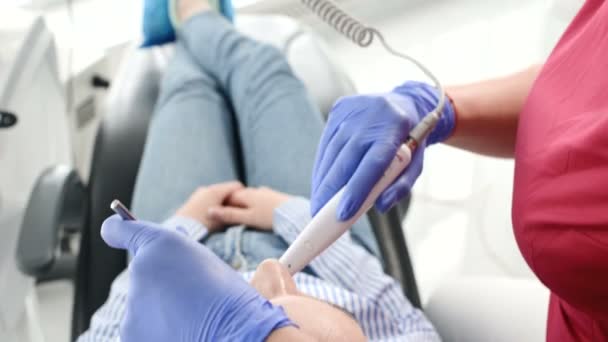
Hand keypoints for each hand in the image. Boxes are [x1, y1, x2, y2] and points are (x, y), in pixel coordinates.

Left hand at [101, 215, 293, 341]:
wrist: (233, 331)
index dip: (116, 230)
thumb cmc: (225, 295)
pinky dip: (158, 330)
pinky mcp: (130, 332)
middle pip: (141, 276)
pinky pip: (141, 327)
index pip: (119, 229)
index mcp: (159, 243)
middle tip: (188, 291)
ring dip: (159, 308)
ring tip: (190, 313)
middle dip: (158, 282)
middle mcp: (139, 268)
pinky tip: (181, 329)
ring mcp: (132, 302)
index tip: (113, 231)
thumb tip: (155, 250)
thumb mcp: (202, 260)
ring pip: (142, 303)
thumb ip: (172, 253)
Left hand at [175, 181, 243, 231]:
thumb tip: (243, 211)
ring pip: (216, 195)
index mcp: (216, 190)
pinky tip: (212, 216)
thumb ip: (234, 213)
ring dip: (221, 202)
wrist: (181, 230)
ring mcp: (198, 193)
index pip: (236, 186)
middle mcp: (207, 188)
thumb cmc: (205, 225)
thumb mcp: (223, 220)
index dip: (243, 195)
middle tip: (236, 211)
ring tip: (224, 216)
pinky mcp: (192, 200)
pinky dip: (212, 204)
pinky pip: (207, 199)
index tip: (246, 205)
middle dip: (231, 199)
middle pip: (225, 190)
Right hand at [207, 187, 290, 229]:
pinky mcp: (275, 197)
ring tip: (243, 217)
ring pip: (250, 198)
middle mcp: (255, 191)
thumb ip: (229, 215)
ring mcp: (266, 193)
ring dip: (245, 205)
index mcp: (246, 194)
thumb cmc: (270, 217)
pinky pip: (260, 200)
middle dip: (233, 205)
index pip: (227, 196)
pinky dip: (256, 206)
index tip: (216, 215)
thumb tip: (209, 212)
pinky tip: (259, 212)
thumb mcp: (247, 218)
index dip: (221, 205)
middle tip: (227, 218)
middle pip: (239, 196)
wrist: (294, 214)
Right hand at [311, 81, 454, 219]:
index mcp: (393, 130)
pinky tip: (319, 184)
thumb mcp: (415, 163)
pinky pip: (325, 146)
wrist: (403, 102)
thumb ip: (400, 186)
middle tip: (320, 216)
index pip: (372, 164)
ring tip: (318, 205)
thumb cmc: (409, 139)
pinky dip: (321, 168)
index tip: (343, 213)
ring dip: (322, 183)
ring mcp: (350, 113)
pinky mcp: (337, 111)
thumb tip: (381, 206)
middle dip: (329, 192)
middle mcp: (369, 118)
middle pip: (345, 162)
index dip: (356, 190)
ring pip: (331, 155)